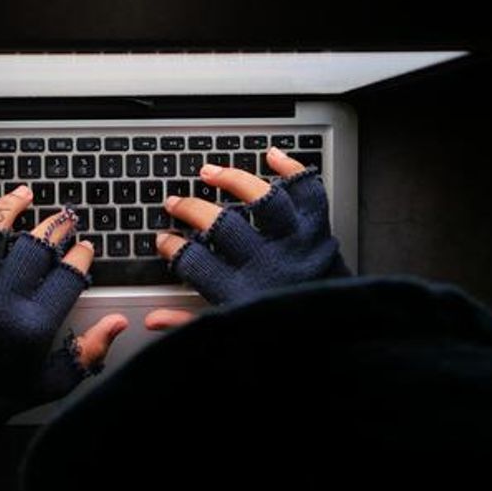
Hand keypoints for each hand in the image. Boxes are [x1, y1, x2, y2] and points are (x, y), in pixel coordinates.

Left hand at [0, 183, 126, 485]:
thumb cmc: (0, 395)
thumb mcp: (53, 382)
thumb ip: (88, 352)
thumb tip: (118, 323)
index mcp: (32, 325)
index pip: (66, 276)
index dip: (80, 257)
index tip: (84, 249)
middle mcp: (0, 302)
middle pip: (33, 248)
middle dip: (55, 227)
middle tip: (64, 218)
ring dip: (8, 208)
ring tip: (24, 194)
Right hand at [145, 146, 349, 329]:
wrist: (339, 334)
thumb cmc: (281, 331)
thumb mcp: (234, 333)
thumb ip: (190, 324)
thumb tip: (152, 320)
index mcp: (244, 293)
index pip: (197, 263)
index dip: (173, 248)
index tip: (164, 239)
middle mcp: (269, 265)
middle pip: (223, 226)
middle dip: (192, 210)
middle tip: (175, 203)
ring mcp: (296, 244)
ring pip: (264, 201)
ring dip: (235, 181)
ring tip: (211, 172)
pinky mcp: (319, 232)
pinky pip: (309, 193)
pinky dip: (292, 170)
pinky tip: (271, 156)